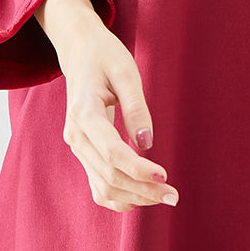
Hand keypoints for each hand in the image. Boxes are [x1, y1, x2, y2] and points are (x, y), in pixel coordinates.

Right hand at [53, 15, 179, 212]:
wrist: (79, 52)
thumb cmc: (105, 57)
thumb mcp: (126, 72)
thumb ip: (136, 107)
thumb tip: (146, 143)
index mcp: (84, 113)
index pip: (112, 152)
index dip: (138, 169)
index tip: (165, 176)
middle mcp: (75, 134)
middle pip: (108, 175)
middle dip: (142, 189)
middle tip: (174, 196)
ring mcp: (76, 145)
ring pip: (102, 185)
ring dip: (133, 197)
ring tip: (163, 197)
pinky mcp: (83, 151)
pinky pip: (96, 184)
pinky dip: (118, 196)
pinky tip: (140, 198)